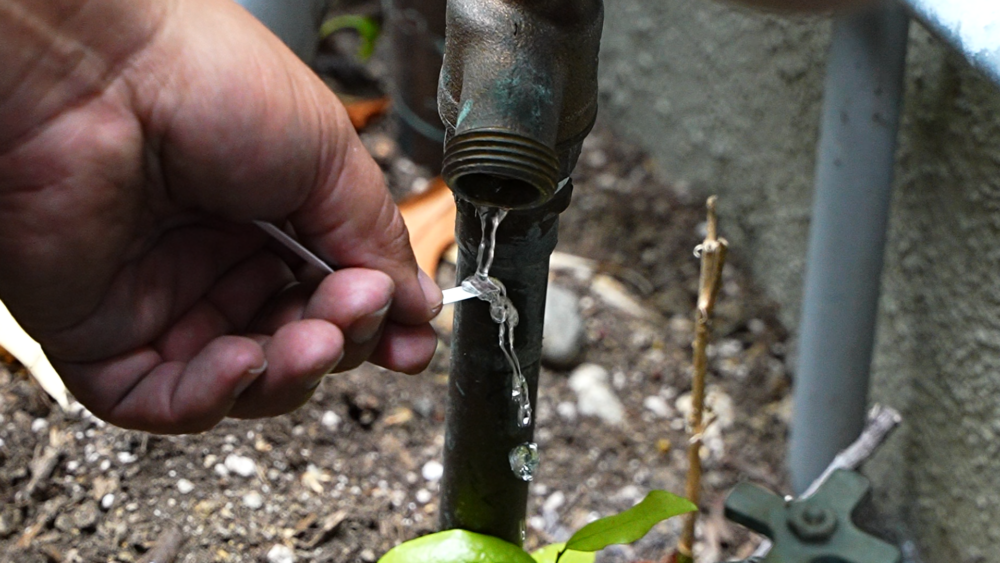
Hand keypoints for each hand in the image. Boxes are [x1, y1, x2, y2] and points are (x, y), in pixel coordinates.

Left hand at [0, 0, 442, 432]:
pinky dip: (212, 399)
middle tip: (361, 313)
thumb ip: (375, 239)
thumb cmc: (207, 79)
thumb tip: (421, 304)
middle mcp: (215, 259)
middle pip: (295, 342)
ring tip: (314, 341)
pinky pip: (162, 401)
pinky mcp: (99, 334)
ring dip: (289, 375)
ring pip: (240, 381)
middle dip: (340, 341)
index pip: (332, 294)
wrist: (94, 69)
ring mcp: (158, 299)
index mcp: (270, 213)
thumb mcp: (328, 157)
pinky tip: (243, 365)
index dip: (375, 324)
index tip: (415, 341)